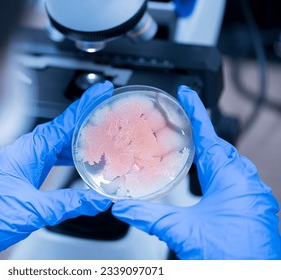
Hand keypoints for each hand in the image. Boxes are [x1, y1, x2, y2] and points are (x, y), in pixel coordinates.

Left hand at [0, 81, 113, 255]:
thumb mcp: (35, 210)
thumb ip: (69, 203)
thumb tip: (96, 200)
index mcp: (26, 151)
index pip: (62, 123)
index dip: (83, 106)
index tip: (99, 91)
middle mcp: (26, 151)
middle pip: (62, 128)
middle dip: (86, 119)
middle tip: (107, 110)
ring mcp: (26, 159)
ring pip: (59, 142)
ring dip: (79, 139)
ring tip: (101, 135)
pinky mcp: (27, 170)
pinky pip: (53, 155)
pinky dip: (69, 154)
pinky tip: (81, 158)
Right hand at [112, 86, 280, 258]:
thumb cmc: (233, 259)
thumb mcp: (183, 232)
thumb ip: (149, 216)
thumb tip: (122, 206)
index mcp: (230, 178)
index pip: (208, 135)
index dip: (195, 112)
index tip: (187, 93)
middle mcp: (246, 181)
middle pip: (218, 146)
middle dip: (199, 132)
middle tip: (179, 122)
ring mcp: (252, 194)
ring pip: (227, 161)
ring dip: (208, 151)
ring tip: (188, 144)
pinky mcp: (252, 206)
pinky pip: (234, 176)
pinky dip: (216, 169)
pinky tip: (205, 175)